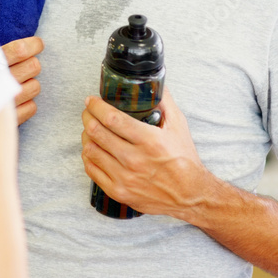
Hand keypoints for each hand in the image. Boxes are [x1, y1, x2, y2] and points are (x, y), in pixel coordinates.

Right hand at [2, 37, 43, 125]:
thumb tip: (18, 44)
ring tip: (16, 84)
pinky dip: (26, 103)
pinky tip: (16, 100)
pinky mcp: (10, 120)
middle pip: (34, 67)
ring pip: (35, 87)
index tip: (37, 44)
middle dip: (30, 64)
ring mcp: (6, 103)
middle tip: (23, 66)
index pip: (20, 50)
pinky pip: (32, 107)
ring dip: (29, 84)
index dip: (33, 45)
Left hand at [80, 87, 211, 218]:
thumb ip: (164, 101)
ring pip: (91, 150)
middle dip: (87, 117)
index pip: (112, 118)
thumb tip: (152, 82)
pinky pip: (92, 171)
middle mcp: (134, 160)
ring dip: (86, 136)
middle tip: (88, 111)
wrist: (191, 195)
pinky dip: (88, 157)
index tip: (91, 100)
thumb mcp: (179, 126)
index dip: (96, 106)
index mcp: (149, 141)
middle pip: (97, 132)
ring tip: (90, 129)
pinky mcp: (119, 192)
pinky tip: (92, 149)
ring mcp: (124, 178)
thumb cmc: (184, 159)